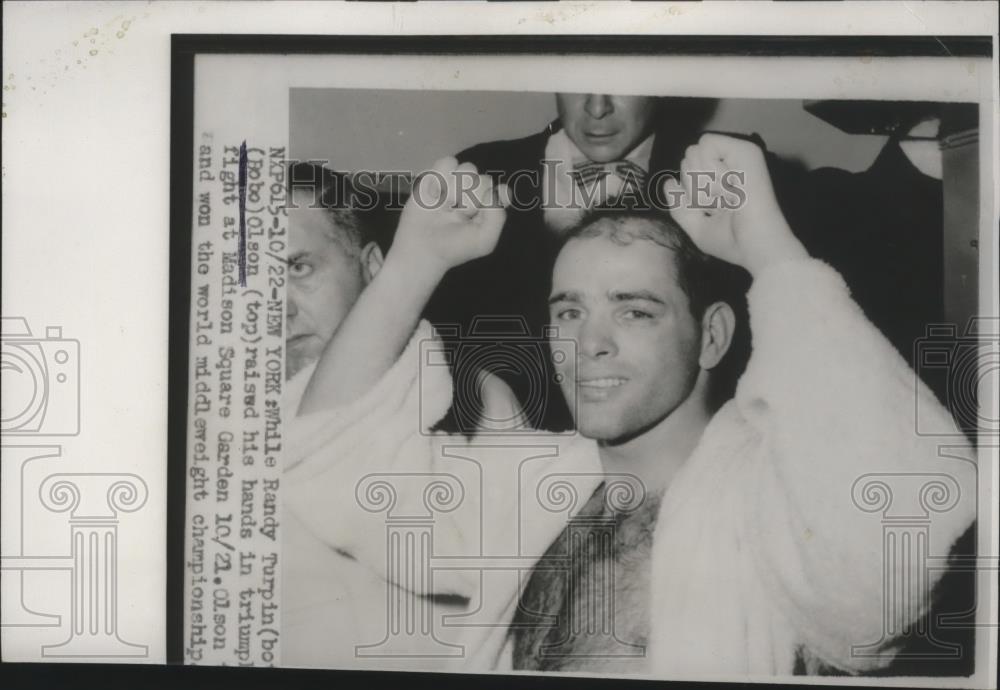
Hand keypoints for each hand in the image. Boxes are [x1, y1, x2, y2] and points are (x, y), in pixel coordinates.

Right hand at [395, 157, 509, 278]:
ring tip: (446, 204)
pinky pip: (448, 161)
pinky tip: (435, 194)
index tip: (482, 209)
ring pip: (468, 168)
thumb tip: (493, 191)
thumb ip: (497, 217)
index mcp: (487, 209)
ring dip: (457, 186)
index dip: (495, 196)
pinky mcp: (436, 177)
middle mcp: (474, 195)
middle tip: (459, 214)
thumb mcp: (484, 241)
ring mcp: (455, 184)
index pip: (501, 192)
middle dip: (472, 197)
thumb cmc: (454, 248)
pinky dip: (442, 176)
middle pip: (485, 179)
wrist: (421, 248)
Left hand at [663, 134, 806, 275]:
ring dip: (704, 184)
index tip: (716, 211)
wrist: (755, 246)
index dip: (692, 193)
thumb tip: (669, 182)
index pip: (688, 170)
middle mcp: (730, 165)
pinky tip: (729, 186)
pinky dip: (710, 170)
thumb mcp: (696, 225)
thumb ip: (679, 204)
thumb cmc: (731, 241)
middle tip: (723, 204)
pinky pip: (707, 145)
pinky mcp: (745, 149)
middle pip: (687, 159)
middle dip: (696, 187)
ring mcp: (739, 155)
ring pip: (694, 153)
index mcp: (722, 181)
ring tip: (730, 197)